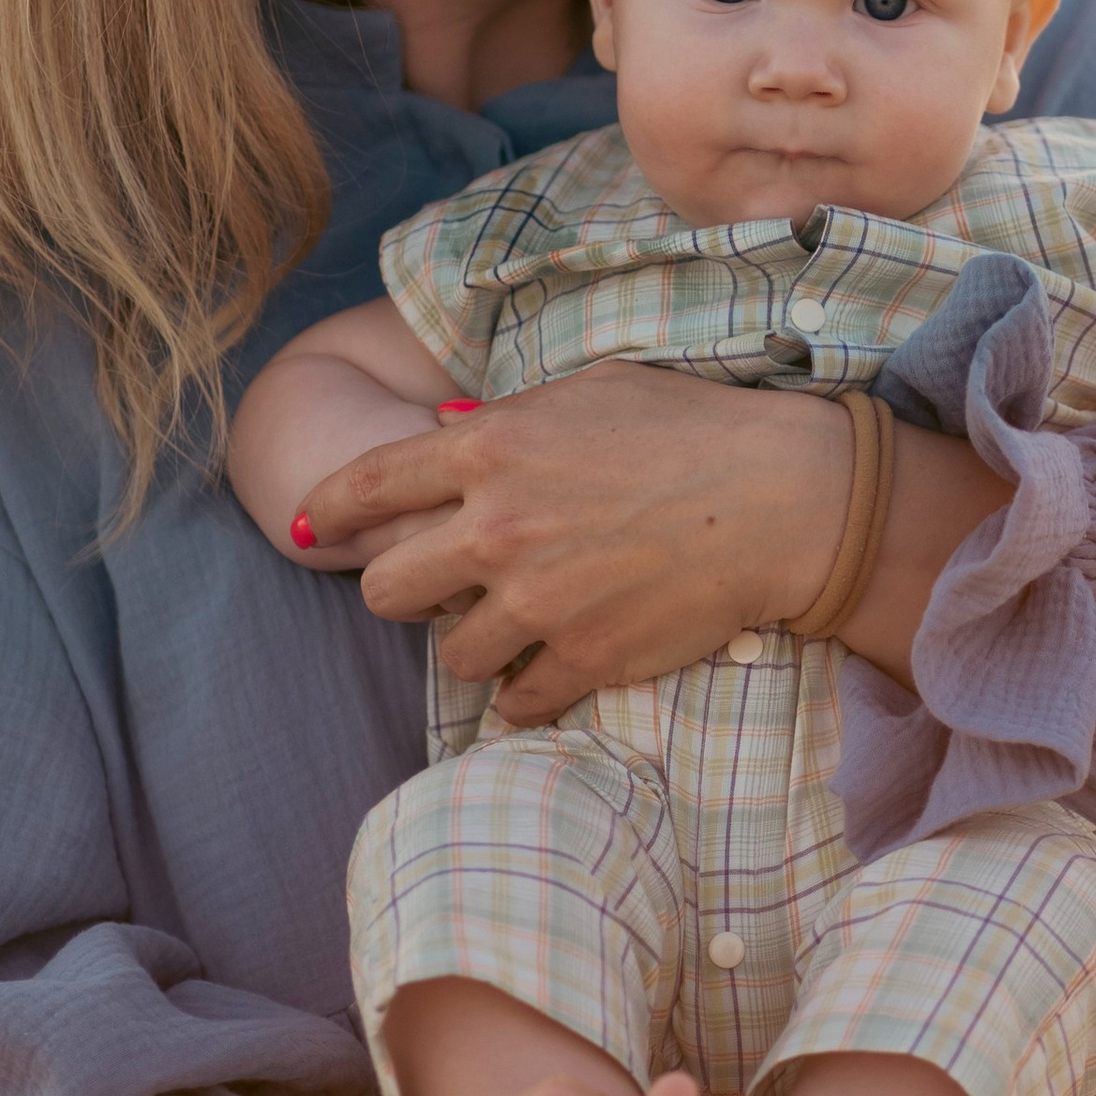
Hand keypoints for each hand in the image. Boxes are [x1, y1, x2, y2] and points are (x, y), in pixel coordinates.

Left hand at [296, 367, 856, 720]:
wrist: (780, 500)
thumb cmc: (691, 428)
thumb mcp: (588, 392)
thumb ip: (505, 420)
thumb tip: (442, 435)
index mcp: (490, 447)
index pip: (367, 483)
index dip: (329, 509)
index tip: (314, 528)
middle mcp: (497, 526)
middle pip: (387, 591)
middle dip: (402, 592)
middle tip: (435, 587)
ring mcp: (537, 601)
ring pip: (452, 655)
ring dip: (474, 644)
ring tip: (513, 625)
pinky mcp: (583, 658)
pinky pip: (517, 703)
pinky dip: (526, 694)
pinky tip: (547, 672)